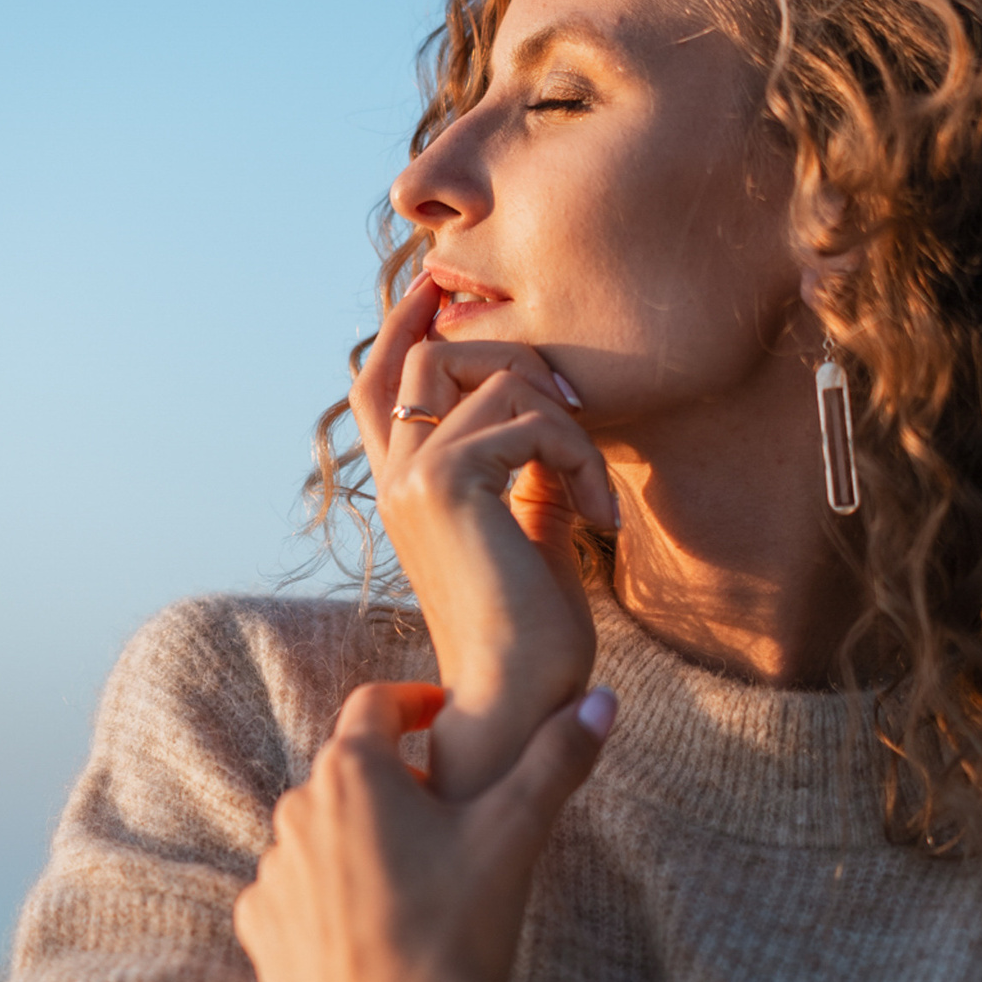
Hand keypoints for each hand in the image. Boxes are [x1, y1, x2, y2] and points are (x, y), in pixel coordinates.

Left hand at [234, 681, 619, 981]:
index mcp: (353, 771)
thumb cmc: (459, 931)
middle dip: (392, 781)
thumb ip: (557, 758)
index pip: (375, 705)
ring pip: (320, 835)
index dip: (412, 702)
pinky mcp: (260, 931)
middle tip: (443, 813)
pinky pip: (294, 893)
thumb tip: (600, 697)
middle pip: (347, 773)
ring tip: (412, 880)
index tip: (438, 714)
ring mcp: (273, 873)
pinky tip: (372, 927)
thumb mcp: (517, 833)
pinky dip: (327, 896)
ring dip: (357, 841)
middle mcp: (297, 810)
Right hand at [350, 275, 619, 795]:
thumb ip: (521, 463)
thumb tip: (545, 404)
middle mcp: (395, 475)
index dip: (403, 324)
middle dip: (512, 354)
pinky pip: (529, 420)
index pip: (381, 379)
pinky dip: (581, 458)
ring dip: (565, 421)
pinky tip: (600, 515)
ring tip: (592, 489)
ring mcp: (413, 475)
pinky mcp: (448, 482)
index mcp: (402, 486)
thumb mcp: (528, 524)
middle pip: (428, 353)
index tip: (439, 286)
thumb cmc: (530, 629)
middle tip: (575, 404)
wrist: (516, 695)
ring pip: (495, 378)